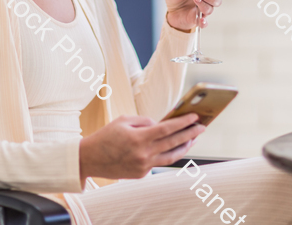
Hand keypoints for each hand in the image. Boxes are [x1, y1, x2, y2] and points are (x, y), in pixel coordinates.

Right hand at [78, 113, 203, 182]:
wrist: (90, 159)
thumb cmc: (105, 136)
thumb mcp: (123, 121)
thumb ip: (145, 121)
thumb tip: (161, 124)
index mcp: (139, 139)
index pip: (167, 129)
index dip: (183, 123)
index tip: (195, 117)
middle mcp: (143, 154)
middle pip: (173, 143)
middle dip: (190, 134)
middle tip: (201, 127)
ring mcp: (143, 166)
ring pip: (171, 157)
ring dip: (184, 147)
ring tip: (193, 139)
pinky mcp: (141, 174)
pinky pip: (158, 163)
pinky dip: (166, 154)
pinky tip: (173, 147)